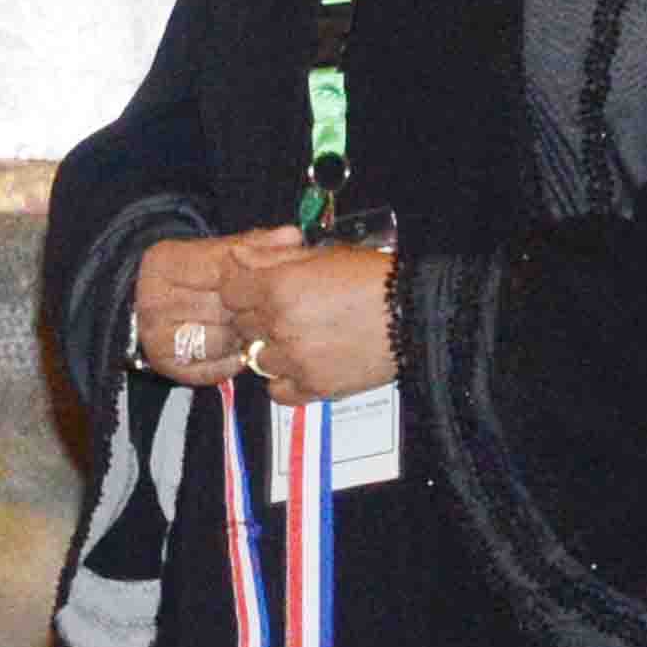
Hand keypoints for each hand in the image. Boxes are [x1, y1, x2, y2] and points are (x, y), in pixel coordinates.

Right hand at [131, 227, 293, 381]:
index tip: (272, 282)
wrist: (166, 306)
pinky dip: (231, 360)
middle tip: (269, 309)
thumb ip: (256, 245)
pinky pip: (213, 367)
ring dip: (242, 337)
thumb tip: (291, 237)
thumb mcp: (225, 251)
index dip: (252, 278)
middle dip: (250, 310)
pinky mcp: (164, 364)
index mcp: (162, 263)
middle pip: (223, 308)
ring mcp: (153, 335)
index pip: (222, 270)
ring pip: (221, 340)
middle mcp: (151, 300)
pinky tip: (236, 347)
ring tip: (249, 327)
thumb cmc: (198, 276)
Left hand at [233, 238, 396, 402]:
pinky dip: (287, 381)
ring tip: (303, 338)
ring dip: (273, 350)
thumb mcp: (322, 255)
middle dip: (258, 319)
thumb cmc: (374, 279)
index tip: (258, 291)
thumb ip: (272, 256)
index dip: (243, 291)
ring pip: (258, 360)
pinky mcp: (315, 387)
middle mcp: (280, 325)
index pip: (230, 293)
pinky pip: (278, 391)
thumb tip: (237, 256)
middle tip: (288, 313)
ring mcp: (296, 360)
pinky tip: (306, 364)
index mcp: (278, 287)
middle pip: (242, 327)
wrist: (416, 315)